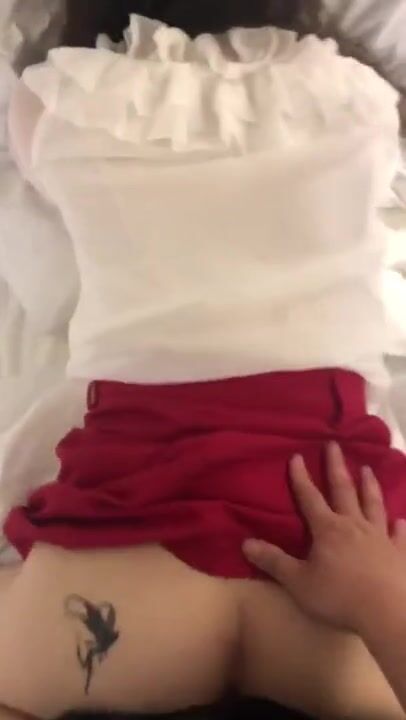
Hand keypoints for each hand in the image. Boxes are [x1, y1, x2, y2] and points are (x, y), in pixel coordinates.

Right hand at [243, 443, 405, 632]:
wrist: (387, 612)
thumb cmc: (338, 596)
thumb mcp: (298, 581)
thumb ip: (273, 561)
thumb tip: (246, 543)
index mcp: (328, 529)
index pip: (310, 498)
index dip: (301, 478)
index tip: (297, 455)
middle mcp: (354, 526)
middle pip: (344, 490)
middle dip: (337, 467)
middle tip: (335, 445)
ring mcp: (380, 537)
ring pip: (374, 505)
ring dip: (369, 486)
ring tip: (368, 469)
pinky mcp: (399, 553)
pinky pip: (399, 535)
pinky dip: (399, 526)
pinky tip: (401, 520)